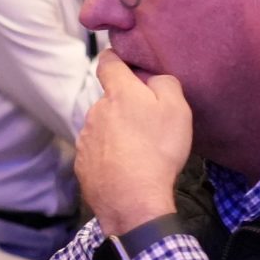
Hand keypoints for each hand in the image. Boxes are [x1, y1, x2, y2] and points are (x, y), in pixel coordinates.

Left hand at [75, 51, 193, 237]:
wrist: (132, 200)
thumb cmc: (158, 150)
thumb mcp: (177, 109)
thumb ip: (165, 83)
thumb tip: (153, 77)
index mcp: (118, 93)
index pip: (108, 62)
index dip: (117, 59)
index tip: (124, 63)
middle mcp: (95, 111)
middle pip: (110, 100)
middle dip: (124, 106)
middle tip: (147, 124)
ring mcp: (85, 138)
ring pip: (103, 127)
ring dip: (116, 132)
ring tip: (138, 152)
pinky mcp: (82, 163)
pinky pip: (97, 152)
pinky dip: (109, 156)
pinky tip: (125, 169)